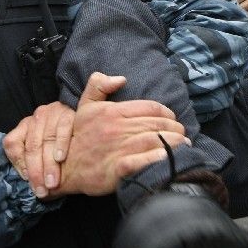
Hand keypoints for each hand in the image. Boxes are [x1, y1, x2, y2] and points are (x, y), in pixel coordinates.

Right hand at [2, 72, 187, 198]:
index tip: (173, 119)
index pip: (151, 108)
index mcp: (113, 112)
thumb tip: (121, 78)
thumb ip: (98, 86)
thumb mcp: (84, 107)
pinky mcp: (116, 169)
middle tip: (183, 134)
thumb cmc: (78, 137)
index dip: (167, 113)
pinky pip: (142, 161)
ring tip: (184, 146)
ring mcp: (117, 149)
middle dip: (175, 129)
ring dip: (175, 143)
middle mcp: (117, 129)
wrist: (64, 168)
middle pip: (157, 124)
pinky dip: (157, 159)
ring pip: (155, 141)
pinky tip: (168, 158)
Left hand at [3, 100, 74, 195]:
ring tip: (52, 183)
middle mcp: (37, 118)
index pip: (12, 143)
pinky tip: (61, 158)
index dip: (18, 164)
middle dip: (36, 171)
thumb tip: (32, 184)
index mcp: (26, 126)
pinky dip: (61, 145)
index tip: (27, 181)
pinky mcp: (69, 112)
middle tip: (42, 190)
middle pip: (32, 146)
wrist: (88, 115)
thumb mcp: (45, 147)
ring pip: (46, 140)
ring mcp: (53, 113)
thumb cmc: (64, 138)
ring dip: (49, 164)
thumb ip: (34, 161)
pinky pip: (63, 129)